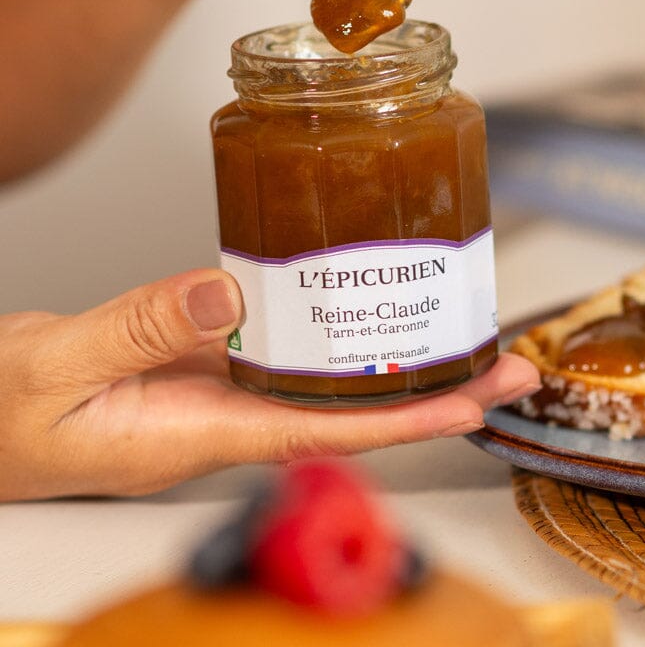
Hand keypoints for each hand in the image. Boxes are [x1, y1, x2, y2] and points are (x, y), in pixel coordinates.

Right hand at [0, 271, 537, 500]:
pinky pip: (286, 343)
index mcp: (197, 436)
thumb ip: (137, 327)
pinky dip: (331, 327)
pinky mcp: (206, 358)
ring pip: (326, 375)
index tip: (474, 402)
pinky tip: (361, 302)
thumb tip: (229, 292)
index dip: (406, 420)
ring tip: (461, 330)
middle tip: (508, 364)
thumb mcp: (55, 368)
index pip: (326, 432)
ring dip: (394, 358)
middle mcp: (227, 417)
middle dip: (434, 391)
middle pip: (351, 408)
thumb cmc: (2, 412)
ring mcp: (221, 388)